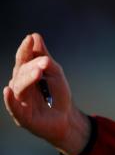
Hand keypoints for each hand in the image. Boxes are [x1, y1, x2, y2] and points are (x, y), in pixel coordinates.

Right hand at [4, 33, 89, 154]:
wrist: (65, 117)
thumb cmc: (58, 94)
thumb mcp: (54, 72)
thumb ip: (44, 56)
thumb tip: (35, 37)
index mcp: (26, 74)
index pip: (23, 59)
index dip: (25, 49)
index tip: (30, 38)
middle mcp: (19, 85)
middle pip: (21, 72)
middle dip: (32, 65)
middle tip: (45, 61)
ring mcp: (19, 100)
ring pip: (19, 86)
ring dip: (27, 78)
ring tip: (38, 72)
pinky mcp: (21, 115)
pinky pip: (13, 106)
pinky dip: (9, 99)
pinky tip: (8, 91)